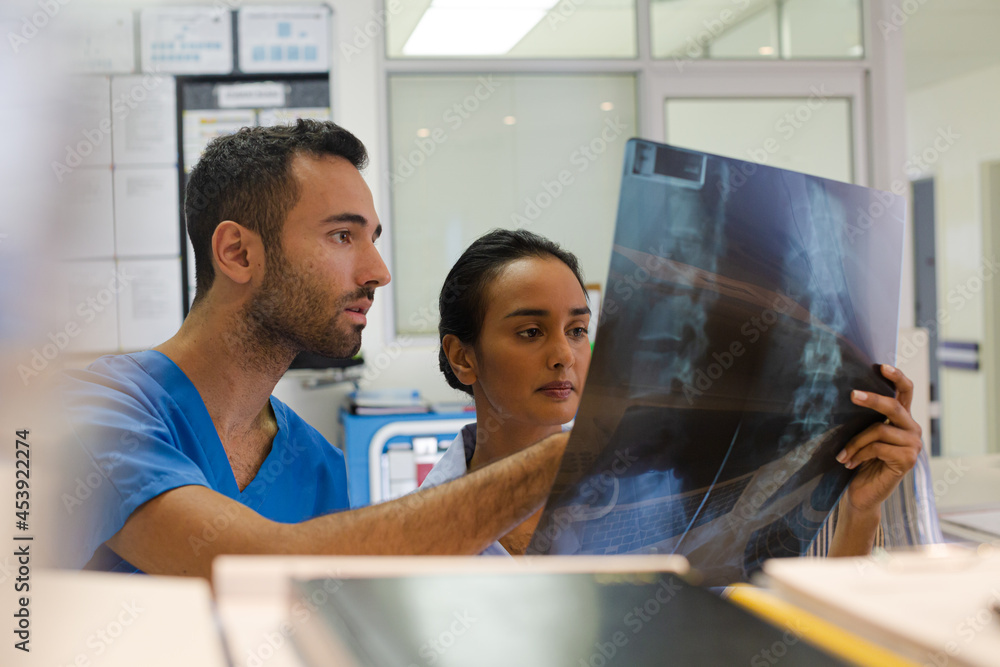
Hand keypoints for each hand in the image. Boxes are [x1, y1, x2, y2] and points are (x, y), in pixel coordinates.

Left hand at [836, 364, 922, 514]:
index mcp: (902, 420)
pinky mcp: (908, 460)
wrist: (862, 493)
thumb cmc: (859, 462)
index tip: (881, 366)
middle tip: (851, 394)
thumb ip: (865, 418)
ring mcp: (913, 446)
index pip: (905, 392)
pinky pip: (878, 448)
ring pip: (879, 430)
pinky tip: (849, 463)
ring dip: (855, 442)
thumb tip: (850, 394)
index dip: (896, 377)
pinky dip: (859, 454)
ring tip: (842, 455)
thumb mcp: (862, 435)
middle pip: (894, 407)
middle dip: (871, 399)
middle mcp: (912, 430)